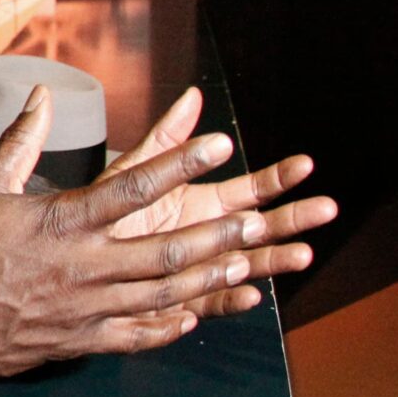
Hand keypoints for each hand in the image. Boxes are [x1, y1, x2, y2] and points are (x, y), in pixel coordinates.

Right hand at [0, 86, 277, 383]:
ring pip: (164, 293)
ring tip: (242, 263)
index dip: (181, 162)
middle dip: (217, 235)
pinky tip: (192, 316)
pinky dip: (169, 326)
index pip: (134, 186)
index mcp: (63, 222)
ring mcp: (89, 307)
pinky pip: (139, 334)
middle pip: (167, 250)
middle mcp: (85, 265)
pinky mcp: (84, 339)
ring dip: (207, 278)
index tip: (218, 143)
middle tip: (257, 220)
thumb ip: (21, 140)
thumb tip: (42, 95)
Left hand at [96, 87, 334, 316]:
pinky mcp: (181, 300)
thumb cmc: (102, 209)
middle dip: (295, 218)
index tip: (305, 164)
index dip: (279, 177)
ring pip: (247, 265)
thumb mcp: (134, 171)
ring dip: (275, 260)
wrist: (71, 254)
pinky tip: (250, 293)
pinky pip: (211, 301)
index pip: (252, 189)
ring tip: (302, 254)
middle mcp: (209, 236)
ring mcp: (201, 269)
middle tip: (326, 208)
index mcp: (204, 204)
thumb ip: (166, 139)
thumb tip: (193, 96)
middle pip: (262, 227)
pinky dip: (232, 298)